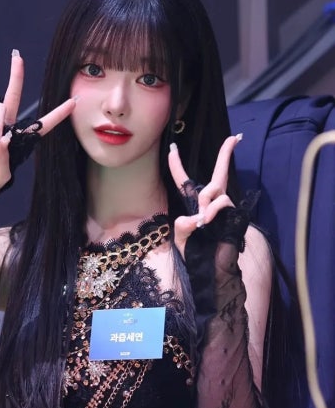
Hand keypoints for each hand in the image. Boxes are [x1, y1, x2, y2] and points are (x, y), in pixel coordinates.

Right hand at [0, 50, 75, 193]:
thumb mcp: (1, 176)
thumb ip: (4, 158)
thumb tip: (1, 139)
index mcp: (22, 140)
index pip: (44, 124)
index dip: (59, 114)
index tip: (74, 101)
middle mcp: (8, 127)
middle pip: (14, 97)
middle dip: (16, 76)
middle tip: (17, 56)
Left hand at [168, 135, 241, 257]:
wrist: (211, 269)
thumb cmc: (195, 253)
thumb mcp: (181, 238)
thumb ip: (182, 226)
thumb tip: (195, 217)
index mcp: (194, 205)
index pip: (184, 181)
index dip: (177, 165)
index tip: (173, 148)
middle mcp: (211, 202)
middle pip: (218, 173)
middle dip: (226, 154)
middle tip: (235, 137)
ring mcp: (223, 207)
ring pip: (213, 189)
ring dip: (204, 203)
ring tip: (202, 221)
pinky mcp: (233, 213)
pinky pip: (221, 201)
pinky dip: (212, 210)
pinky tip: (207, 221)